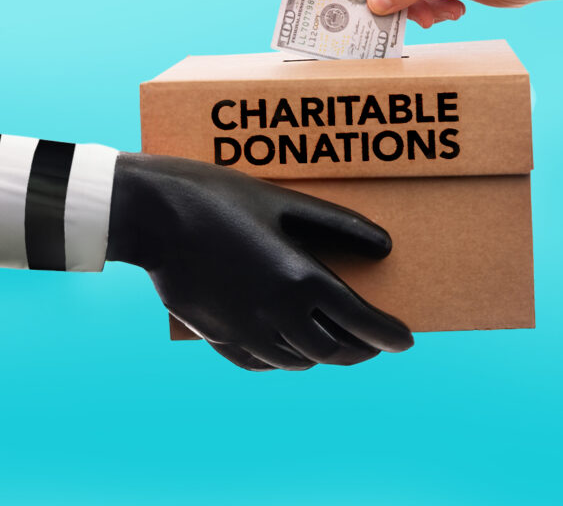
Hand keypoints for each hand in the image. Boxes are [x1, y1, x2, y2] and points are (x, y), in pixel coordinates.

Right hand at [106, 153, 413, 370]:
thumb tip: (385, 247)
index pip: (362, 323)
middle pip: (336, 351)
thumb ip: (340, 227)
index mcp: (302, 280)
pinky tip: (290, 343)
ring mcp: (248, 332)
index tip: (407, 340)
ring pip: (301, 361)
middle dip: (362, 349)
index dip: (390, 335)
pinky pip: (264, 363)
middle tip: (374, 340)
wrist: (155, 216)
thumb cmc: (222, 198)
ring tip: (334, 337)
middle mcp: (279, 315)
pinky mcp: (221, 339)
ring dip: (325, 353)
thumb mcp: (286, 203)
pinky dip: (286, 358)